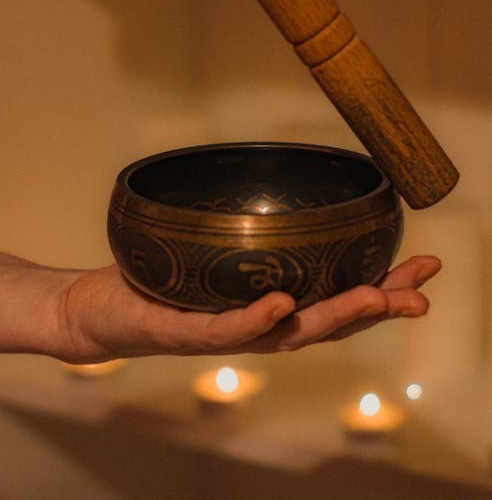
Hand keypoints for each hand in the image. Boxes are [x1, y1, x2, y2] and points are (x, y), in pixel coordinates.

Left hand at [50, 254, 440, 362]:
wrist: (95, 313)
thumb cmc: (156, 281)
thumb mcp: (209, 252)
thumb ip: (244, 233)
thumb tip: (277, 184)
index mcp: (266, 308)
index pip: (333, 299)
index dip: (382, 287)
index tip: (423, 266)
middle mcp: (254, 327)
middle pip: (325, 323)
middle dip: (377, 306)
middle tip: (421, 292)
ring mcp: (221, 334)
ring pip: (287, 333)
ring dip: (334, 317)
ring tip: (375, 297)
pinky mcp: (182, 333)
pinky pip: (224, 330)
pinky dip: (256, 319)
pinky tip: (283, 303)